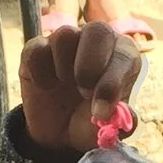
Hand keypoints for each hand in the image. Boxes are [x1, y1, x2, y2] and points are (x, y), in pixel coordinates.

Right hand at [19, 20, 141, 150]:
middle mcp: (97, 42)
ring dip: (64, 68)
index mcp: (123, 56)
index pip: (125, 55)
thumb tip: (126, 117)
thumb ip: (123, 124)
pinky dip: (40, 73)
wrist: (59, 131)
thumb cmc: (92, 121)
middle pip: (97, 31)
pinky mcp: (37, 48)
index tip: (101, 112)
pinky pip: (36, 50)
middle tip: (84, 93)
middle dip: (90, 66)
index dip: (112, 83)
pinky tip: (47, 86)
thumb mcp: (109, 129)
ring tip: (65, 88)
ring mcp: (66, 42)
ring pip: (65, 35)